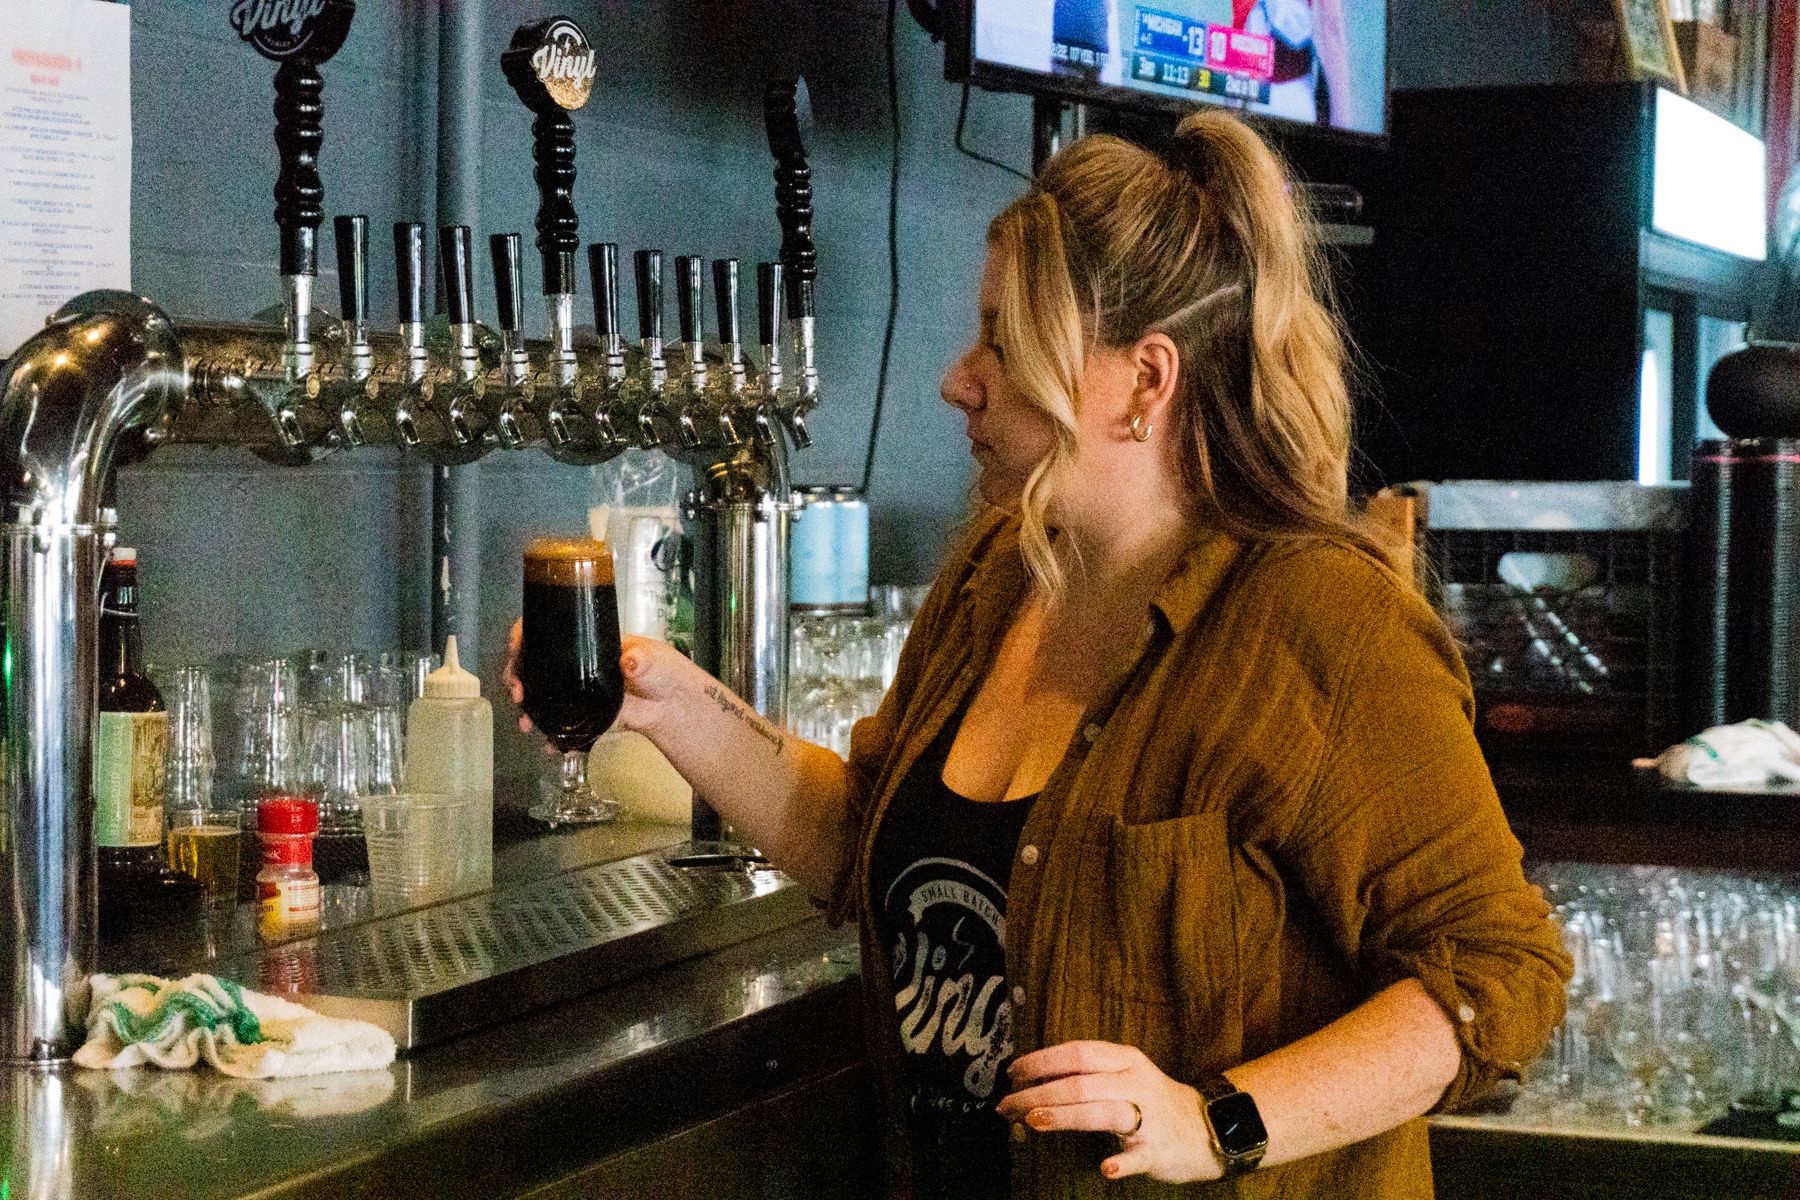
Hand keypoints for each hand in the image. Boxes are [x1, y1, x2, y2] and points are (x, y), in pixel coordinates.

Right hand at [501, 621, 691, 740]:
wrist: (672, 705)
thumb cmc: (662, 671)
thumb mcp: (652, 657)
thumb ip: (640, 659)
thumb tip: (628, 662)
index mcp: (587, 642)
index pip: (547, 630)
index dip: (525, 636)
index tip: (518, 647)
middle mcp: (574, 664)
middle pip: (533, 663)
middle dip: (517, 674)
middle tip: (517, 690)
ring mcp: (576, 691)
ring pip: (540, 694)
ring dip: (527, 707)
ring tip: (525, 721)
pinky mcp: (583, 715)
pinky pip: (560, 724)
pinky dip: (551, 735)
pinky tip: (548, 744)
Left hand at [997, 1041, 1222, 1182]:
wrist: (1207, 1129)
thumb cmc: (1151, 1101)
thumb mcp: (1123, 1075)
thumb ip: (1084, 1075)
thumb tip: (1030, 1081)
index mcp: (1124, 1060)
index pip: (1077, 1053)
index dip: (1041, 1061)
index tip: (1012, 1072)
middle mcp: (1135, 1082)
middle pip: (1081, 1083)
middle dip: (1039, 1093)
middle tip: (1008, 1105)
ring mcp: (1149, 1117)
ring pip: (1103, 1112)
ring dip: (1065, 1116)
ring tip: (1034, 1122)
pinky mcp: (1158, 1150)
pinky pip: (1139, 1156)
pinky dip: (1122, 1162)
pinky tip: (1106, 1168)